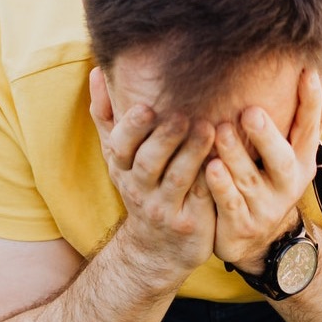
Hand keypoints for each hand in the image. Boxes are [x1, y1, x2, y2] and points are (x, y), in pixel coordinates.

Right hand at [89, 68, 216, 280]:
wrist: (156, 250)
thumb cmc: (141, 188)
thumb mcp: (118, 158)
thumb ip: (106, 115)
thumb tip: (96, 71)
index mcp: (121, 168)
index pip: (120, 146)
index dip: (131, 128)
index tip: (145, 107)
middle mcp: (139, 188)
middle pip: (148, 162)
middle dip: (164, 138)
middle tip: (181, 114)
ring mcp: (165, 207)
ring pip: (177, 178)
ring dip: (192, 152)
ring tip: (208, 127)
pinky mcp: (190, 222)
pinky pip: (202, 196)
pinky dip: (212, 177)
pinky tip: (225, 156)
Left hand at [207, 70, 321, 272]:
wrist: (259, 241)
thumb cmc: (271, 182)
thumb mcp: (293, 155)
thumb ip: (305, 121)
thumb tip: (320, 76)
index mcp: (302, 161)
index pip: (309, 129)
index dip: (311, 103)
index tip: (309, 74)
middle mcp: (287, 184)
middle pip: (282, 159)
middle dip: (267, 136)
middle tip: (251, 111)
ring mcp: (265, 207)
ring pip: (249, 179)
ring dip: (235, 154)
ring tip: (220, 130)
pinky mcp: (241, 224)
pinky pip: (230, 204)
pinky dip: (220, 186)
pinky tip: (209, 167)